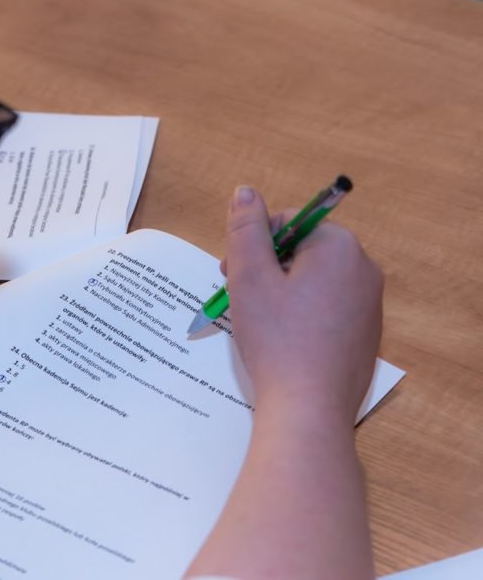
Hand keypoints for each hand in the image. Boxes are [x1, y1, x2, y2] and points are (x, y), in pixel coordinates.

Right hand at [223, 186, 382, 421]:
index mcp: (339, 247)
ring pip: (313, 280)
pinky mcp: (365, 334)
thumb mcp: (250, 277)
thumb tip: (245, 192)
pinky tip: (281, 340)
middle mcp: (363, 269)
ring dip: (280, 291)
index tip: (232, 273)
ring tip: (258, 320)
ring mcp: (369, 304)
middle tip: (239, 296)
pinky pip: (327, 308)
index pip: (289, 221)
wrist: (309, 409)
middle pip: (303, 249)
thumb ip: (246, 229)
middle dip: (267, 266)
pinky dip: (300, 315)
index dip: (254, 243)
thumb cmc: (277, 339)